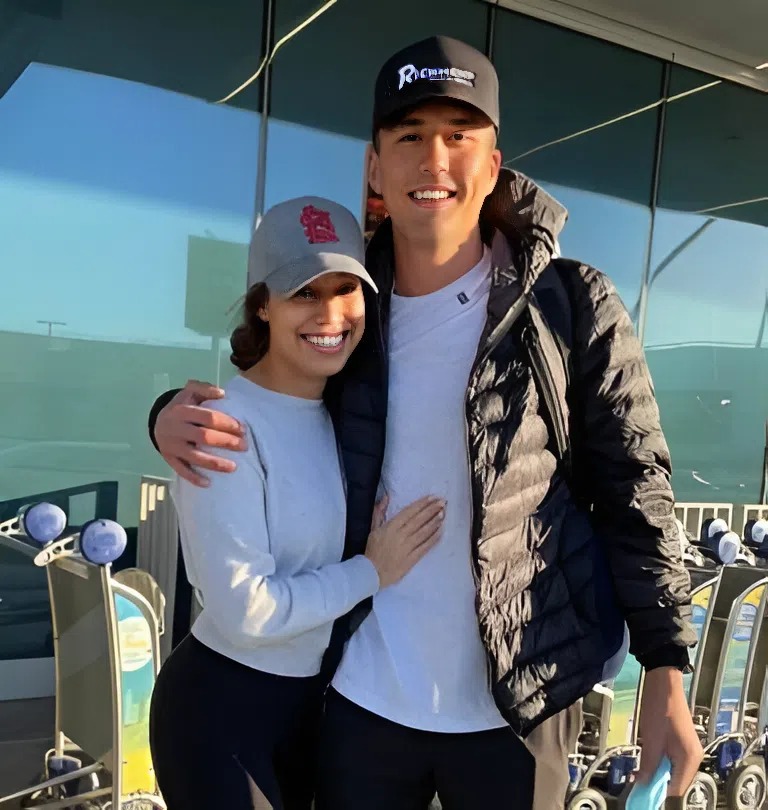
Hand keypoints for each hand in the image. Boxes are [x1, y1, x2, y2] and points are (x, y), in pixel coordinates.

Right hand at [156, 380, 245, 486]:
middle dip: (226, 442)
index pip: (208, 417)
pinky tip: (209, 483)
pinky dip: (194, 477)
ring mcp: (171, 445)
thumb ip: (205, 388)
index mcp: (182, 410)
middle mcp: (175, 428)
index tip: (243, 429)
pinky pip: (181, 470)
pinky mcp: (168, 458)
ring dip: (215, 463)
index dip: (227, 423)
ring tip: (233, 467)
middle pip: (204, 437)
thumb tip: (222, 393)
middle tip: (244, 446)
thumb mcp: (189, 391)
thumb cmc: (181, 406)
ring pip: (194, 457)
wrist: (157, 420)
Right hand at [365, 496, 444, 587]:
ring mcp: (407, 547)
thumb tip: (386, 497)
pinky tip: (441, 532)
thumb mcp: (373, 528)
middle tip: (442, 502)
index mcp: (391, 526)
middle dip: (431, 510)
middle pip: (419, 520)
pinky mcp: (411, 559)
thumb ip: (379, 512)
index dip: (422, 504)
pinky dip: (433, 539)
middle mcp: (400, 535)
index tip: (432, 497)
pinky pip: (425, 547)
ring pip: (423, 532)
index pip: (409, 512)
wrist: (371, 572)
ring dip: (434, 522)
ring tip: (443, 514)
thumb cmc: (372, 550)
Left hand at [636, 667, 702, 795]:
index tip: (640, 793)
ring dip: (654, 770)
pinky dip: (657, 760)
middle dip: (655, 781)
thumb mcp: (651, 740)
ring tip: (638, 769)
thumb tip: (642, 784)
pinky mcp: (679, 741)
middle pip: (674, 780)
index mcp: (690, 759)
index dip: (658, 792)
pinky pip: (669, 758)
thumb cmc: (660, 708)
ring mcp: (687, 749)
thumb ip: (648, 765)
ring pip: (670, 769)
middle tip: (635, 779)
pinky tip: (645, 756)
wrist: (663, 681)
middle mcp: (693, 757)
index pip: (676, 789)